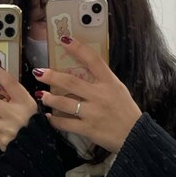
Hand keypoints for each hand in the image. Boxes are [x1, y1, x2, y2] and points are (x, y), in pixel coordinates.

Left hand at [33, 37, 141, 151]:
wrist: (136, 136)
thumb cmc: (126, 112)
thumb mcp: (119, 90)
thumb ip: (103, 81)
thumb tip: (83, 73)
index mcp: (110, 82)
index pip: (92, 60)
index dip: (77, 48)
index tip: (64, 40)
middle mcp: (100, 95)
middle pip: (71, 82)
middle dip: (52, 76)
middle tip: (39, 72)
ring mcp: (93, 113)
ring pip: (64, 103)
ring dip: (50, 99)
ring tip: (42, 95)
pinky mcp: (88, 129)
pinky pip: (66, 124)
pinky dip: (55, 120)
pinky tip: (49, 117)